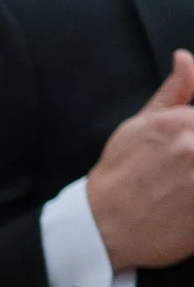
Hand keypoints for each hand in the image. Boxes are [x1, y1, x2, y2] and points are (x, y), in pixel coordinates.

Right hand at [87, 49, 193, 270]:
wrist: (101, 229)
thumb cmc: (118, 176)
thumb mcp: (139, 126)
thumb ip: (174, 92)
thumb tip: (184, 57)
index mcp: (180, 122)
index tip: (190, 149)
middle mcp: (192, 148)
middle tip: (184, 169)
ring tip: (183, 186)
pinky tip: (186, 206)